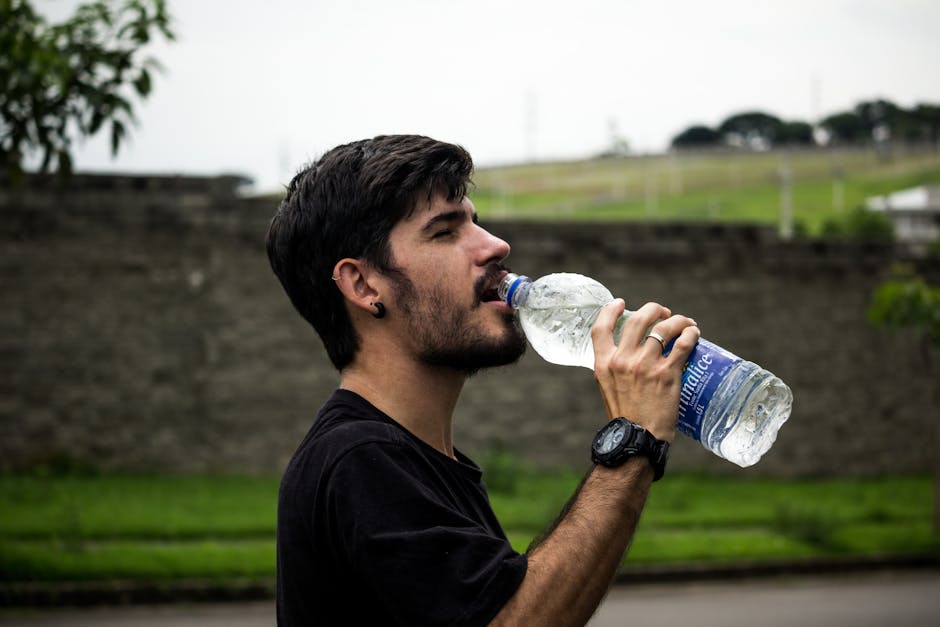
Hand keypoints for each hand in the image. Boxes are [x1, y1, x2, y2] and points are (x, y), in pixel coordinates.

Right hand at [591, 300, 699, 441]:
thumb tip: (627, 356)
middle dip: (653, 310)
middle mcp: (623, 360)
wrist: (637, 440)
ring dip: (677, 320)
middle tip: (663, 313)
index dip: (610, 310)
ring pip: (663, 327)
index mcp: (604, 364)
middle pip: (638, 320)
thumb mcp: (608, 389)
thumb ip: (614, 369)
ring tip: (685, 323)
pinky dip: (690, 334)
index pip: (600, 328)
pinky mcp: (667, 374)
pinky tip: (694, 333)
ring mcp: (645, 365)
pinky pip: (682, 344)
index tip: (620, 303)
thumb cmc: (625, 418)